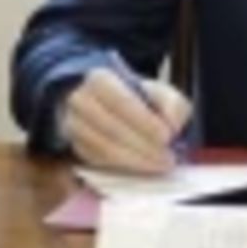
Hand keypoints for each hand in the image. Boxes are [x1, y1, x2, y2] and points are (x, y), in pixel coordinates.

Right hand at [61, 66, 192, 172]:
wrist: (109, 106)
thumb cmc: (138, 99)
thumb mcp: (159, 91)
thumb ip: (171, 103)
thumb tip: (172, 125)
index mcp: (100, 79)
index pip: (120, 101)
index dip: (144, 121)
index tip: (167, 136)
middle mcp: (81, 101)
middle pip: (111, 128)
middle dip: (143, 146)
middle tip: (168, 158)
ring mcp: (74, 126)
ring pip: (104, 148)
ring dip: (135, 160)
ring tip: (159, 165)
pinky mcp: (77, 147)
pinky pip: (99, 161)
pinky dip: (123, 167)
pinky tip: (143, 168)